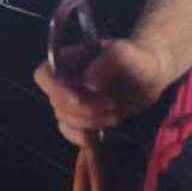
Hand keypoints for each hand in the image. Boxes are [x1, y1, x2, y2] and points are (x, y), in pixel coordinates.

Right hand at [33, 38, 168, 145]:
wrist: (148, 75)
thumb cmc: (134, 58)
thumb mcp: (124, 52)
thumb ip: (107, 60)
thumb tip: (89, 83)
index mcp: (66, 61)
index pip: (44, 75)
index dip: (55, 90)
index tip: (78, 99)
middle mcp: (63, 81)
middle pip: (56, 101)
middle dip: (84, 109)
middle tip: (111, 104)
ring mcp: (71, 99)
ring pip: (64, 118)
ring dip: (89, 122)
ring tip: (114, 115)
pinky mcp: (81, 116)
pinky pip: (68, 130)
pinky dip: (78, 136)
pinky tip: (93, 138)